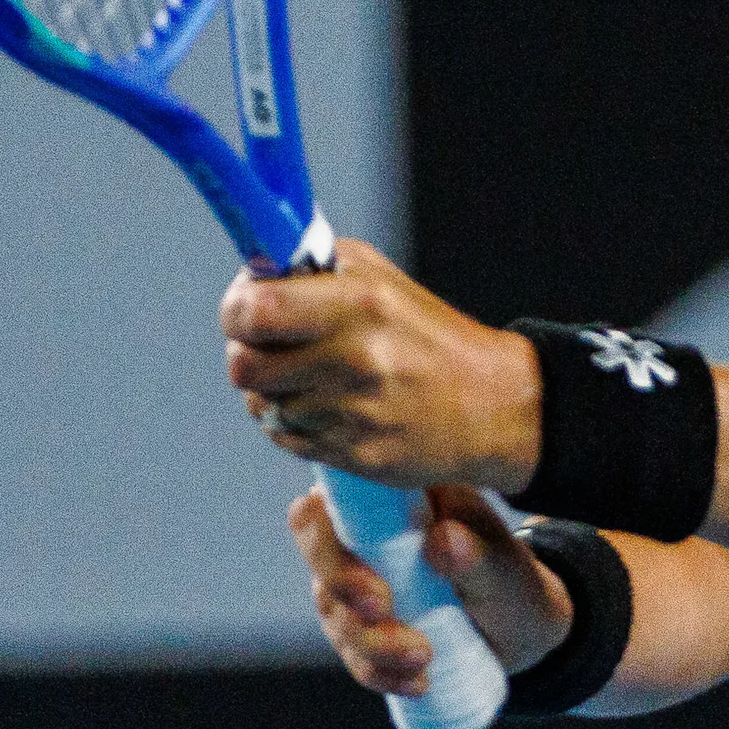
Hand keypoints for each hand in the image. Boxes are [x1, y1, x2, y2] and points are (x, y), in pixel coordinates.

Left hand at [221, 239, 542, 490]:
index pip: (254, 310)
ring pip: (264, 407)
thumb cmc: (426, 334)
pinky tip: (330, 410)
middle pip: (244, 366)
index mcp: (358, 303)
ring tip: (314, 381)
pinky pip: (288, 441)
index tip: (244, 313)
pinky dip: (297, 426)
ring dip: (275, 395)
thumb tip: (250, 277)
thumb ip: (312, 272)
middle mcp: (354, 358)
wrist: (492, 404)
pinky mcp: (357, 455)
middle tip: (272, 351)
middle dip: (248, 357)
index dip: (236, 312)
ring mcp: (355, 412)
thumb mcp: (378, 279)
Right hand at [292, 483, 573, 695]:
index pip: (329, 498)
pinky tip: (415, 682)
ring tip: (422, 657)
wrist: (522, 630)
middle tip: (383, 608)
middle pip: (317, 552)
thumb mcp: (503, 566)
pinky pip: (352, 654)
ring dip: (369, 641)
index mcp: (390, 497)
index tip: (366, 562)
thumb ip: (477, 553)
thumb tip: (444, 538)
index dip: (323, 528)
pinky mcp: (364, 629)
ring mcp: (357, 584)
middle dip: (343, 586)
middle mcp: (361, 536)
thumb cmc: (511, 580)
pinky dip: (378, 672)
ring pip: (333, 610)